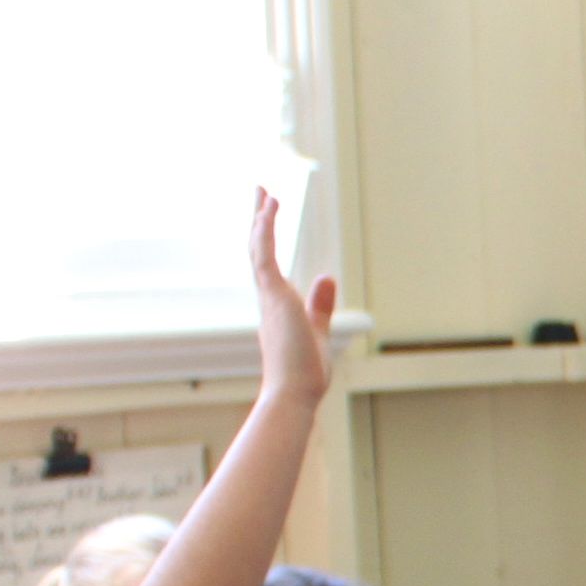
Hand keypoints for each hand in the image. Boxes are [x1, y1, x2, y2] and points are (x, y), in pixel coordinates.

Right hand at [248, 189, 338, 406]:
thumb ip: (320, 304)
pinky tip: (270, 207)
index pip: (268, 265)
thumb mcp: (318, 330)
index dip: (267, 240)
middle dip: (260, 221)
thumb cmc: (304, 373)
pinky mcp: (273, 295)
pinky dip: (266, 229)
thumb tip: (327, 276)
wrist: (294, 394)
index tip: (265, 219)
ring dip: (262, 218)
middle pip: (258, 250)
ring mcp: (268, 296)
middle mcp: (267, 298)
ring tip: (266, 191)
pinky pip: (265, 254)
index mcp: (275, 306)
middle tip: (260, 193)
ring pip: (259, 248)